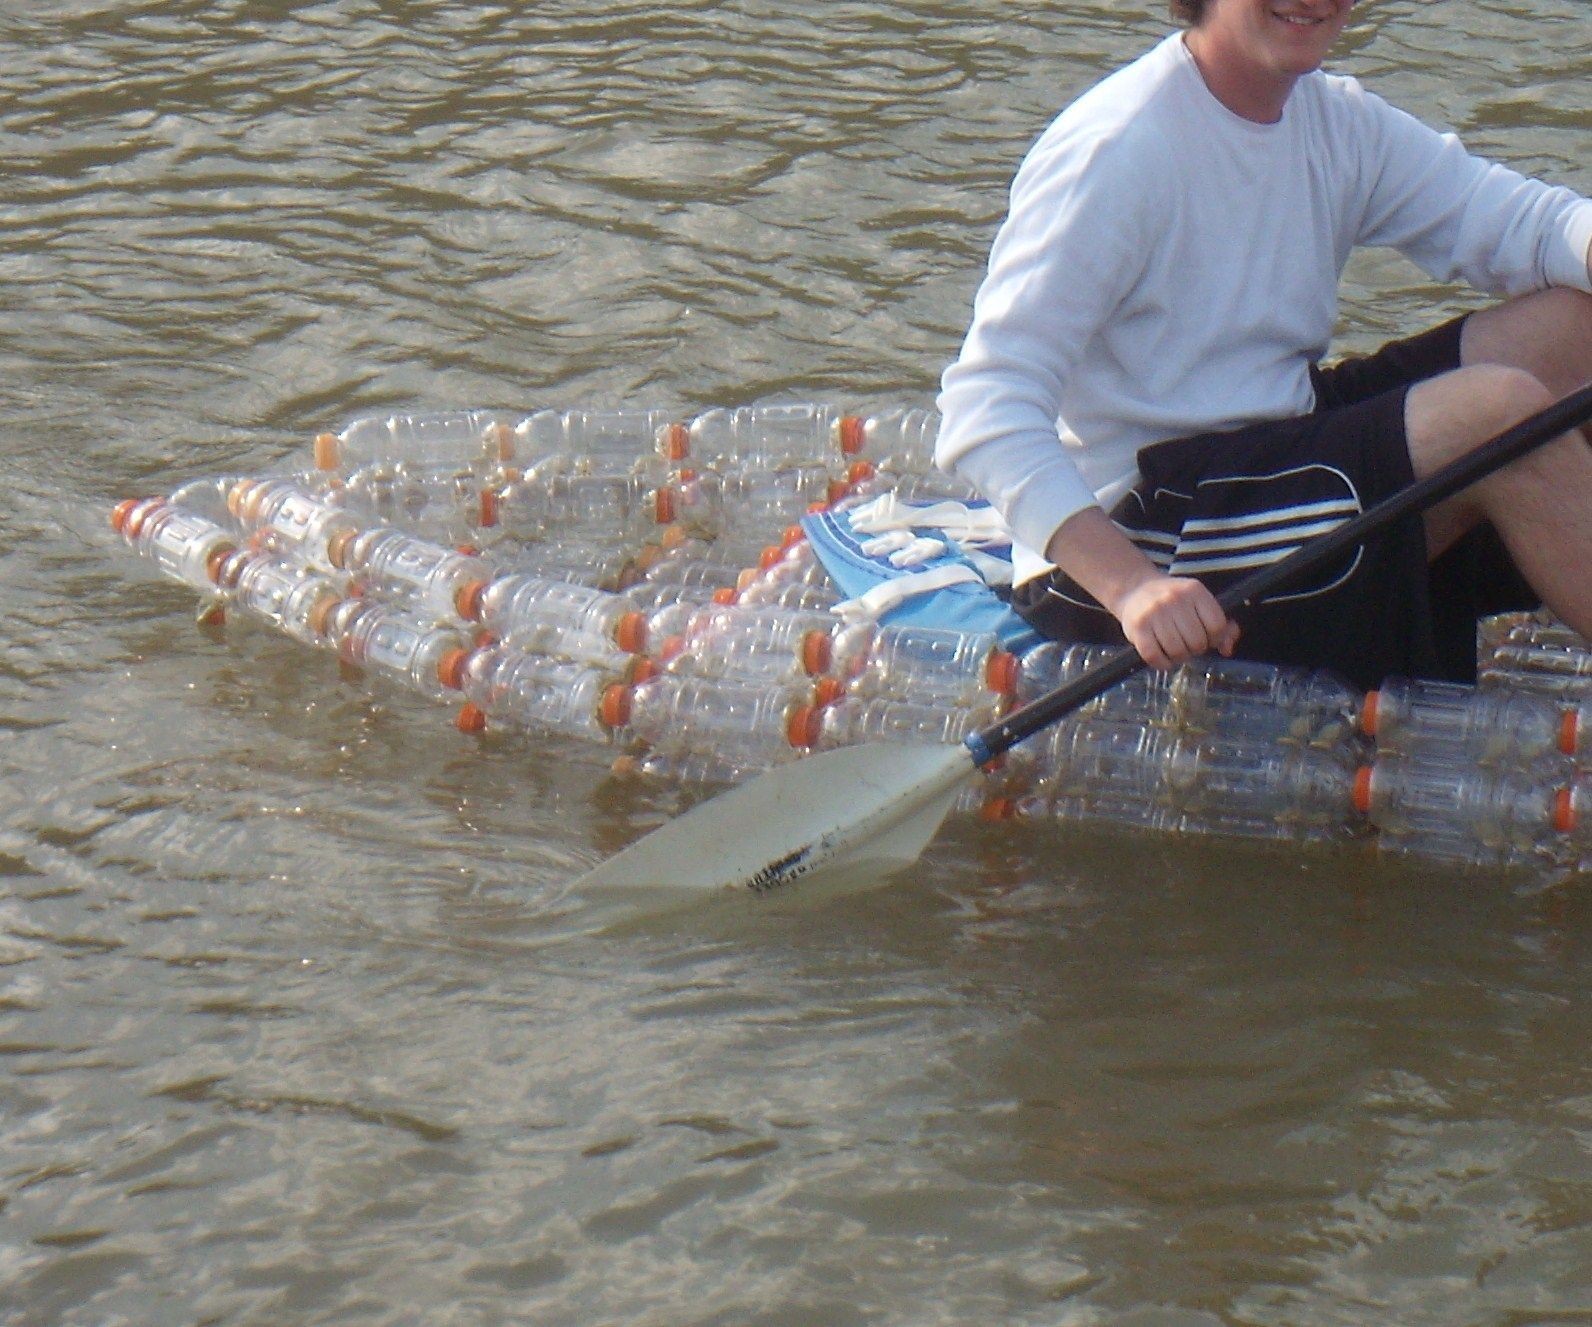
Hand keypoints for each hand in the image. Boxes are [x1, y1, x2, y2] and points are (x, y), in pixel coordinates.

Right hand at [1042, 506, 1239, 669]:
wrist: (1135, 589)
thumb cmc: (1173, 601)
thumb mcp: (1198, 603)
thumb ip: (1220, 624)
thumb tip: (1227, 648)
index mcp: (1195, 591)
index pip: (1217, 625)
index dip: (1214, 638)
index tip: (1206, 638)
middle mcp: (1175, 599)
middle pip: (1197, 642)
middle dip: (1195, 649)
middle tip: (1187, 644)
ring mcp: (1154, 613)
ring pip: (1177, 651)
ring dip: (1178, 657)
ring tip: (1174, 650)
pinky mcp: (1137, 627)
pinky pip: (1154, 656)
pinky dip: (1162, 663)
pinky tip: (1162, 657)